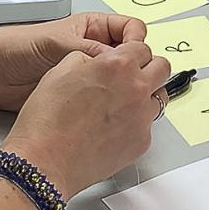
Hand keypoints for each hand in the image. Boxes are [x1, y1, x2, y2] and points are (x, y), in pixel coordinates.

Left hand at [0, 12, 147, 111]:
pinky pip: (108, 97)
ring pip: (123, 79)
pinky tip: (111, 108)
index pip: (131, 30)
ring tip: (123, 96)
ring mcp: (92, 73)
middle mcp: (97, 49)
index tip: (133, 56)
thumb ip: (89, 48)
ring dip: (126, 86)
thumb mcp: (58, 42)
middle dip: (137, 66)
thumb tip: (119, 60)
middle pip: (132, 56)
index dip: (136, 41)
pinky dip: (114, 102)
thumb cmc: (21, 48)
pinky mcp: (85, 95)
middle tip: (133, 79)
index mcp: (95, 28)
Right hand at [1, 42, 170, 199]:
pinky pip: (148, 125)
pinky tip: (115, 127)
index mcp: (118, 65)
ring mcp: (142, 117)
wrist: (45, 161)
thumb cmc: (47, 121)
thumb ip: (86, 58)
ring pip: (159, 97)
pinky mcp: (142, 142)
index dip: (133, 51)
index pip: (143, 47)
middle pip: (162, 68)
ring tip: (122, 103)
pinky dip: (136, 123)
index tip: (129, 57)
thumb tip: (94, 59)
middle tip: (135, 75)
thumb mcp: (60, 71)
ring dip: (146, 96)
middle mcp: (136, 89)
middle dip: (150, 68)